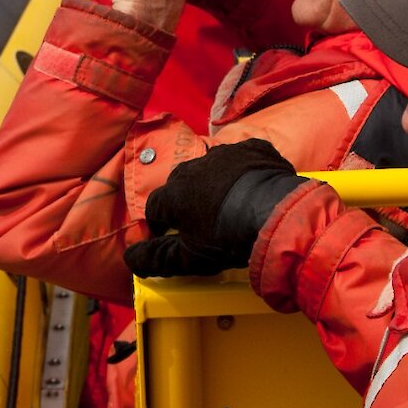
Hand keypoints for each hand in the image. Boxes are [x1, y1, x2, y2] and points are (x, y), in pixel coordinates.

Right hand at [125, 138, 303, 276]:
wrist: (278, 216)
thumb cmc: (227, 238)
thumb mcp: (189, 258)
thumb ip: (156, 258)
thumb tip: (129, 258)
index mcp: (173, 192)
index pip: (155, 208)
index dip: (161, 226)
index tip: (171, 238)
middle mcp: (194, 166)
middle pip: (181, 184)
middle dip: (186, 202)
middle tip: (203, 224)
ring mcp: (225, 154)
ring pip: (211, 169)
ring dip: (215, 184)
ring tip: (231, 206)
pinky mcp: (254, 148)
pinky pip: (243, 158)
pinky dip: (244, 171)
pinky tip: (252, 187)